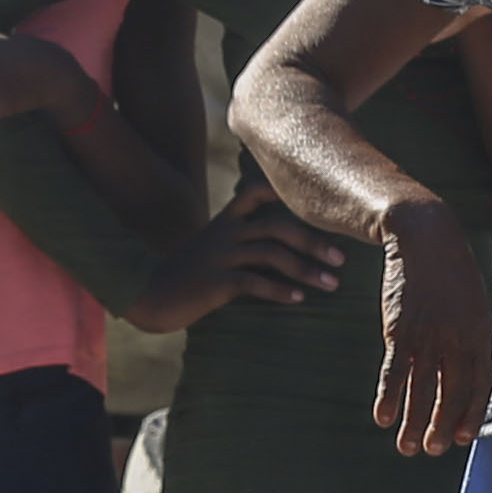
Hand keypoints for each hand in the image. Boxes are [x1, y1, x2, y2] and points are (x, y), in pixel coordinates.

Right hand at [120, 187, 342, 334]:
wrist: (150, 296)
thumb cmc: (189, 276)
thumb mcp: (212, 249)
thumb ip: (243, 242)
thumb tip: (290, 252)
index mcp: (225, 221)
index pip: (256, 193)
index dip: (287, 194)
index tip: (320, 208)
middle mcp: (225, 233)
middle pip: (277, 226)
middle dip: (314, 241)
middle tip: (341, 259)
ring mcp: (219, 256)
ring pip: (272, 254)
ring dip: (306, 270)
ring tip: (331, 285)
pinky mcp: (215, 281)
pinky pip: (254, 282)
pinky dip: (279, 290)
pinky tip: (298, 299)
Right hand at [368, 205, 491, 455]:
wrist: (424, 238)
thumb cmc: (451, 275)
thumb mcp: (476, 306)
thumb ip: (479, 344)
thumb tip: (488, 379)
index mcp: (480, 334)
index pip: (480, 384)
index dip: (471, 414)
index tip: (462, 438)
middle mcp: (458, 338)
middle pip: (452, 391)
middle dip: (442, 425)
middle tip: (432, 451)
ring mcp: (429, 334)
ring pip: (422, 387)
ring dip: (414, 420)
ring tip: (407, 447)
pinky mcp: (400, 328)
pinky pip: (395, 369)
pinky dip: (389, 395)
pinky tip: (382, 417)